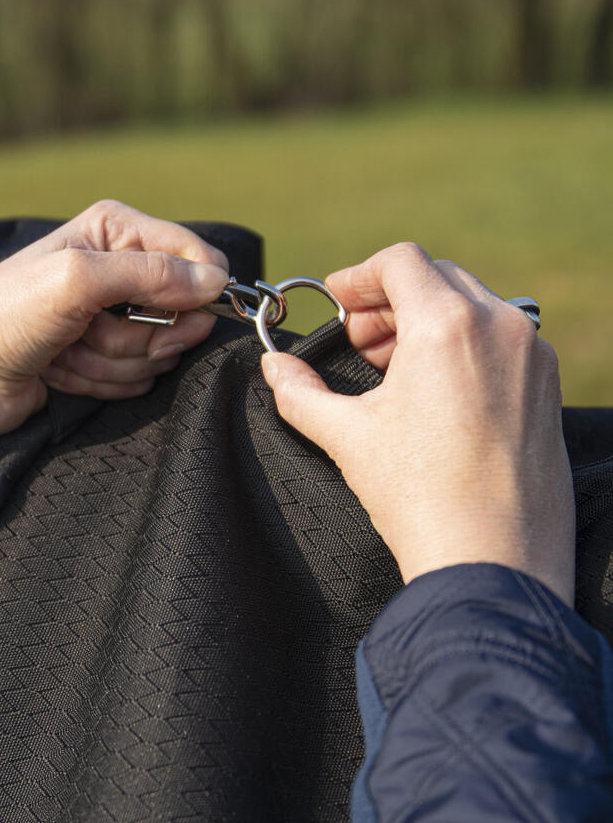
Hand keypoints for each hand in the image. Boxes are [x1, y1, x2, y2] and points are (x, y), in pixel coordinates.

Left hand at [0, 201, 228, 539]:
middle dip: (142, 336)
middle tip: (98, 336)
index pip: (193, 255)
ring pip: (157, 350)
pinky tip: (60, 371)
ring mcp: (108, 317)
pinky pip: (135, 376)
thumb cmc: (5, 315)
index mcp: (113, 230)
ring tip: (65, 352)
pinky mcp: (100, 358)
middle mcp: (116, 268)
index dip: (195, 291)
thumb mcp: (78, 280)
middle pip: (180, 310)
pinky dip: (99, 381)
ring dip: (112, 362)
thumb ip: (151, 275)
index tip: (182, 317)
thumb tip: (218, 281)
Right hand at [261, 242, 574, 603]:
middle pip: (436, 277)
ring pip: (472, 305)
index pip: (400, 261)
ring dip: (424, 319)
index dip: (358, 276)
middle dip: (388, 300)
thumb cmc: (419, 496)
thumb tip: (273, 367)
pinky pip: (501, 339)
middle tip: (356, 339)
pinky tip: (433, 390)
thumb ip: (299, 391)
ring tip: (390, 366)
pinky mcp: (549, 387)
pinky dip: (461, 344)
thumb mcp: (346, 435)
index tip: (336, 302)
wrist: (492, 561)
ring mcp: (533, 355)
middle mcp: (499, 326)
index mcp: (447, 325)